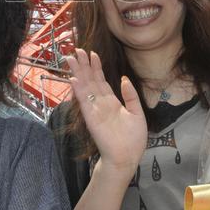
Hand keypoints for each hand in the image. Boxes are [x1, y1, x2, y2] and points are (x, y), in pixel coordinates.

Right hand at [67, 49, 147, 175]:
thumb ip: (130, 96)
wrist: (126, 158)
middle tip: (77, 50)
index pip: (102, 81)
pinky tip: (74, 78)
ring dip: (78, 72)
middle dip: (84, 65)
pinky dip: (79, 90)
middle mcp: (101, 103)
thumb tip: (124, 79)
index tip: (92, 53)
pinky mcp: (92, 118)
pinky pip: (84, 102)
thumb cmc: (133, 140)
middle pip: (91, 80)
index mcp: (112, 102)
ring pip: (85, 87)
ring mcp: (95, 110)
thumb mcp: (137, 114)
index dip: (96, 67)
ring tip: (71, 58)